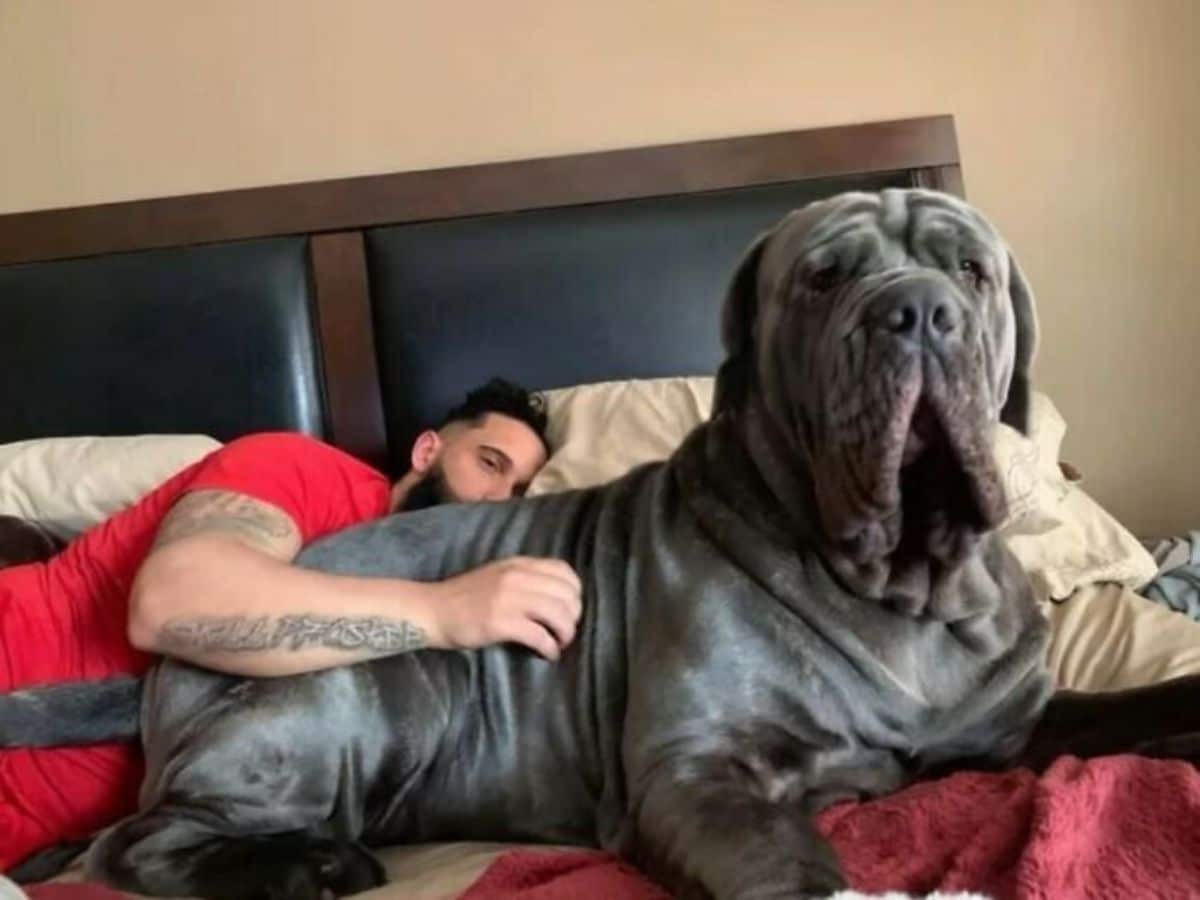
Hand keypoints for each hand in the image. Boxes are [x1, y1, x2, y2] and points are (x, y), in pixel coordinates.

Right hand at [429, 557, 582, 659]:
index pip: (565, 572)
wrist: (433, 610)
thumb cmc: (466, 597)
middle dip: (573, 618)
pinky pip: (540, 636)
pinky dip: (550, 648)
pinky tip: (547, 655)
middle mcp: (518, 577)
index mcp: (519, 564)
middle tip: (564, 632)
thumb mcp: (500, 575)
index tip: (568, 610)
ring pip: (559, 615)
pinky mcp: (500, 623)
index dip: (575, 593)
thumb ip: (526, 579)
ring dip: (565, 634)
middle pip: (567, 596)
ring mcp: (509, 599)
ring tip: (559, 644)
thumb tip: (559, 598)